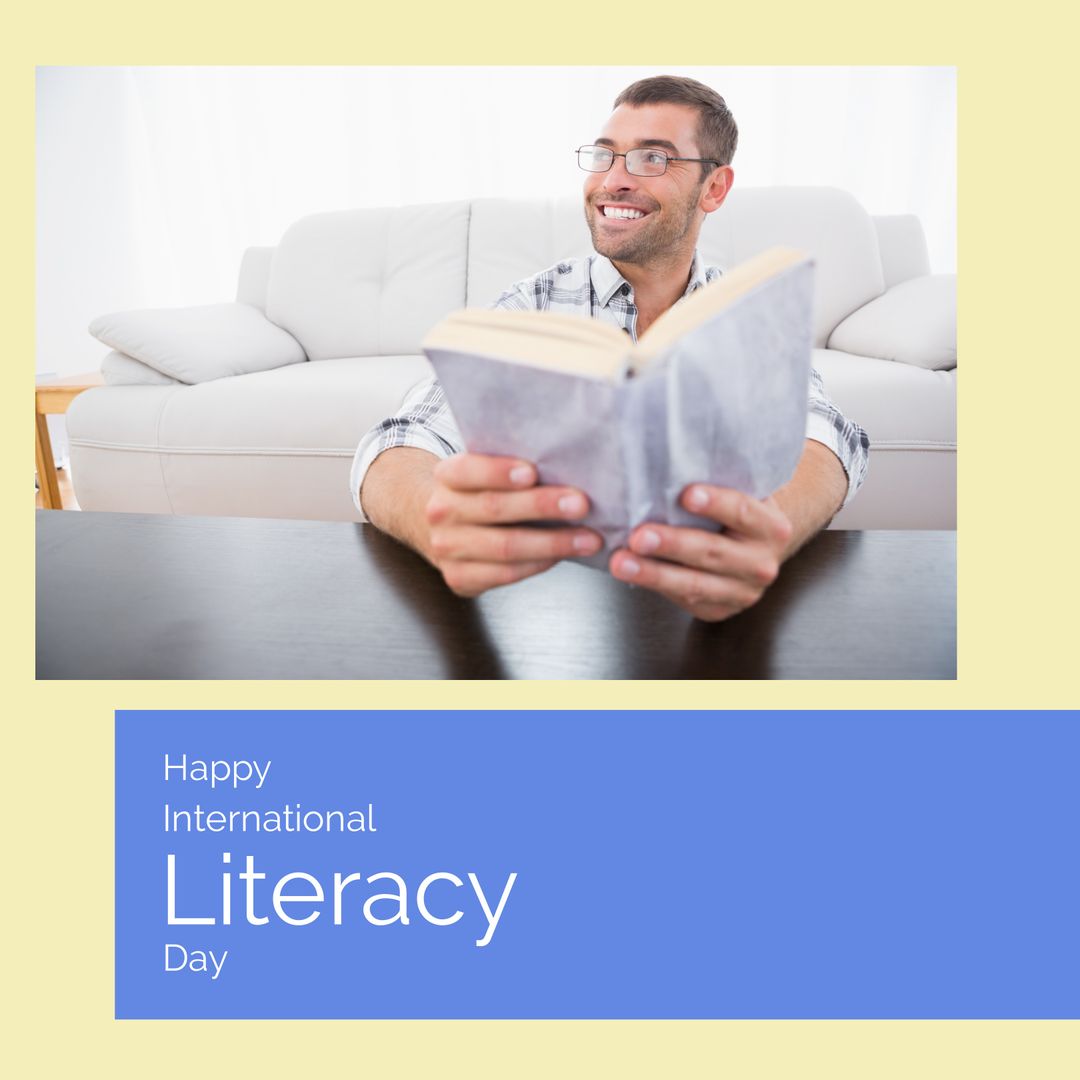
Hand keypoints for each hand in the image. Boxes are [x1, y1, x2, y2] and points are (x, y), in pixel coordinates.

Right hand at [425, 453, 602, 596]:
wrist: (441, 527)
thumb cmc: (480, 493)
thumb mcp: (483, 471)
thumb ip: (512, 468)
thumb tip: (566, 466)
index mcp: (446, 476)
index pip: (468, 470)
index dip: (499, 472)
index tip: (533, 472)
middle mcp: (441, 512)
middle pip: (494, 508)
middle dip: (541, 506)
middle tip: (581, 504)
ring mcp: (446, 548)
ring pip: (505, 546)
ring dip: (552, 543)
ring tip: (588, 539)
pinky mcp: (459, 578)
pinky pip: (506, 573)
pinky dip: (539, 564)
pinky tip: (562, 555)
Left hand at [608, 485, 793, 621]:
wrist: (756, 548)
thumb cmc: (735, 513)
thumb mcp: (738, 493)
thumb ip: (715, 483)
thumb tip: (664, 467)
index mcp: (771, 527)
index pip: (743, 511)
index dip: (716, 503)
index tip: (686, 494)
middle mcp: (761, 563)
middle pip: (712, 551)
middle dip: (672, 544)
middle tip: (638, 536)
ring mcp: (742, 591)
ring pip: (694, 583)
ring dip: (653, 573)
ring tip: (621, 563)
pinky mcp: (720, 609)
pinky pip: (685, 599)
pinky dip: (654, 586)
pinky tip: (631, 574)